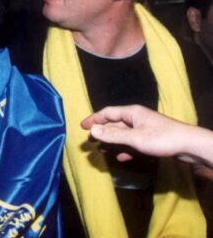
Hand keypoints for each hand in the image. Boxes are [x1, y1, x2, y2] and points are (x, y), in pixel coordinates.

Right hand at [82, 105, 199, 162]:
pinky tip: (120, 157)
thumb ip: (113, 134)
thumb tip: (93, 129)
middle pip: (114, 124)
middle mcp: (136, 119)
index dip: (94, 119)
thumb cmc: (161, 138)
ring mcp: (144, 129)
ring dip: (112, 142)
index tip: (82, 126)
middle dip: (102, 132)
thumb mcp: (135, 137)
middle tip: (89, 141)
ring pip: (123, 135)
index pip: (107, 113)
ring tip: (101, 150)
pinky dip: (125, 150)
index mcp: (131, 113)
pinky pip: (132, 144)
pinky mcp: (151, 140)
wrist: (189, 146)